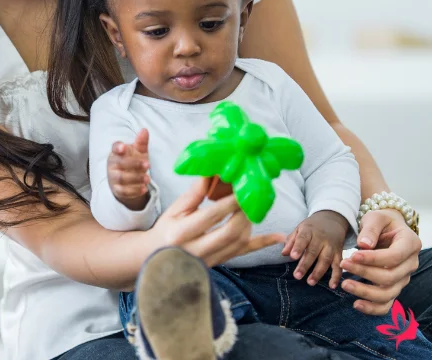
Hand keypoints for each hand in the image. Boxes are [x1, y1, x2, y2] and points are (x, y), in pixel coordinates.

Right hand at [108, 130, 150, 210]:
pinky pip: (124, 191)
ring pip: (122, 178)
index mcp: (116, 153)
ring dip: (135, 178)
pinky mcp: (117, 190)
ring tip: (148, 178)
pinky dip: (134, 191)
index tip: (123, 147)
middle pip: (120, 164)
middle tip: (148, 164)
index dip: (118, 147)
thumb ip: (141, 142)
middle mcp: (112, 165)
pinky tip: (144, 188)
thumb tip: (144, 130)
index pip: (114, 148)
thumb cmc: (132, 162)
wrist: (128, 182)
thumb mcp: (138, 152)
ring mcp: (113, 178)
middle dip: (134, 164)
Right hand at [154, 177, 284, 266]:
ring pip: (239, 242)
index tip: (240, 185)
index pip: (211, 216)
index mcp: (181, 233)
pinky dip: (262, 244)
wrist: (157, 257)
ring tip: (253, 204)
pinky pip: (244, 253)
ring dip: (250, 221)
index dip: (229, 201)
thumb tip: (212, 173)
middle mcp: (196, 250)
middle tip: (251, 194)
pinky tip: (279, 237)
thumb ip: (194, 194)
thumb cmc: (165, 230)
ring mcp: (210, 259)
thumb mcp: (174, 210)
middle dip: (244, 211)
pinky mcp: (220, 263)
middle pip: (230, 231)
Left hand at [282, 210, 347, 287]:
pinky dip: (337, 276)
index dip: (298, 248)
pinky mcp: (340, 253)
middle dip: (305, 265)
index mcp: (309, 231)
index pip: (303, 239)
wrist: (332, 220)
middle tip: (297, 276)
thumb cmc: (312, 227)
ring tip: (310, 282)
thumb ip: (291, 241)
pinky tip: (332, 285)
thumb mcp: (299, 229)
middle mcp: (321, 238)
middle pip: (313, 252)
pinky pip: (339, 265)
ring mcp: (331, 246)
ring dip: (318, 272)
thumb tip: (284, 254)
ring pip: (326, 260)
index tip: (292, 257)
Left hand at [339, 208, 420, 315]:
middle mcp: (410, 264)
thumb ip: (370, 229)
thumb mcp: (375, 217)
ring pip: (388, 293)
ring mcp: (403, 278)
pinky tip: (356, 304)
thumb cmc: (381, 222)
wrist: (387, 229)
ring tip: (344, 284)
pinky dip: (373, 308)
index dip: (373, 259)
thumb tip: (363, 245)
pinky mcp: (394, 287)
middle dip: (364, 273)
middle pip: (390, 277)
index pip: (394, 256)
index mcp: (410, 244)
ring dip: (365, 292)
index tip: (352, 256)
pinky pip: (387, 304)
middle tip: (342, 264)